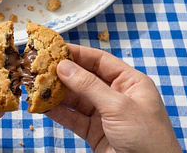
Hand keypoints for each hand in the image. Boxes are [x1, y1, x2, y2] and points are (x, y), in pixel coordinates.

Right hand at [46, 44, 181, 152]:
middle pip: (85, 78)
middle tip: (41, 67)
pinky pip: (73, 119)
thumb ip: (89, 86)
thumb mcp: (118, 107)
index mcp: (130, 83)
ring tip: (38, 86)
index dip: (78, 54)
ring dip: (58, 94)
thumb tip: (65, 66)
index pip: (100, 61)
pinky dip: (58, 113)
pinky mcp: (95, 133)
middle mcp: (117, 96)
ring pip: (77, 99)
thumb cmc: (148, 139)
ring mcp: (105, 115)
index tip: (56, 49)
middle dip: (64, 74)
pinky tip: (44, 107)